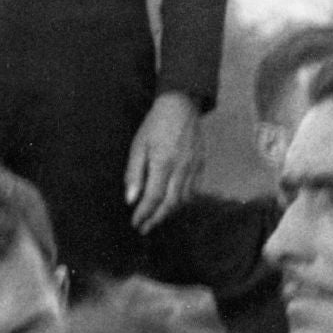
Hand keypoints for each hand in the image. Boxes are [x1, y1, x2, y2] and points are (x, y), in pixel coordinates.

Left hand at [127, 92, 204, 232]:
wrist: (182, 104)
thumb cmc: (156, 124)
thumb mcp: (138, 145)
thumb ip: (134, 173)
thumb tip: (131, 199)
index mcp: (163, 163)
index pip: (153, 197)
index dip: (144, 213)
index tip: (135, 223)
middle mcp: (181, 168)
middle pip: (171, 203)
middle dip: (157, 219)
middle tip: (145, 228)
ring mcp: (194, 166)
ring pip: (185, 199)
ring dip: (170, 212)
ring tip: (158, 217)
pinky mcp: (202, 163)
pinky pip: (195, 189)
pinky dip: (185, 200)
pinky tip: (175, 203)